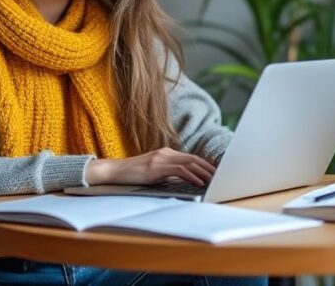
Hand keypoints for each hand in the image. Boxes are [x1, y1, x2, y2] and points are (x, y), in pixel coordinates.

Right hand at [85, 147, 216, 186]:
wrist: (116, 171)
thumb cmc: (134, 173)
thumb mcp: (154, 171)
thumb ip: (168, 171)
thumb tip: (184, 179)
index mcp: (166, 153)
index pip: (190, 157)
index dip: (204, 164)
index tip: (214, 171)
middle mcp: (166, 153)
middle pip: (193, 158)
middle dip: (207, 167)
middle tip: (219, 175)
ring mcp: (161, 159)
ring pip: (188, 163)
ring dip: (203, 172)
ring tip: (212, 179)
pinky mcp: (157, 167)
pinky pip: (178, 170)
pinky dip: (191, 176)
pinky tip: (197, 182)